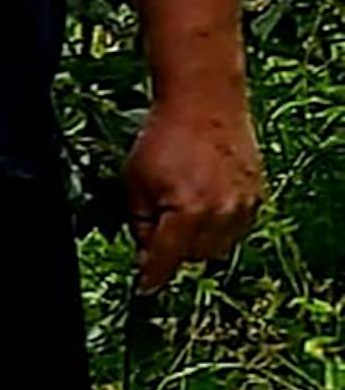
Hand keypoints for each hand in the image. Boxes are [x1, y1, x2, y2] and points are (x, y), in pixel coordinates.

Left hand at [124, 93, 263, 291]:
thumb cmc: (162, 139)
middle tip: (160, 220)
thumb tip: (146, 254)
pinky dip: (218, 224)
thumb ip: (139, 225)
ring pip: (217, 247)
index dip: (152, 276)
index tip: (145, 287)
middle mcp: (220, 213)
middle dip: (173, 247)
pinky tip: (204, 200)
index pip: (166, 260)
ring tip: (183, 206)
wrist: (203, 102)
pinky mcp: (257, 197)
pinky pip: (235, 228)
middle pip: (192, 258)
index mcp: (186, 212)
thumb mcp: (133, 184)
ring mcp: (243, 206)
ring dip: (197, 239)